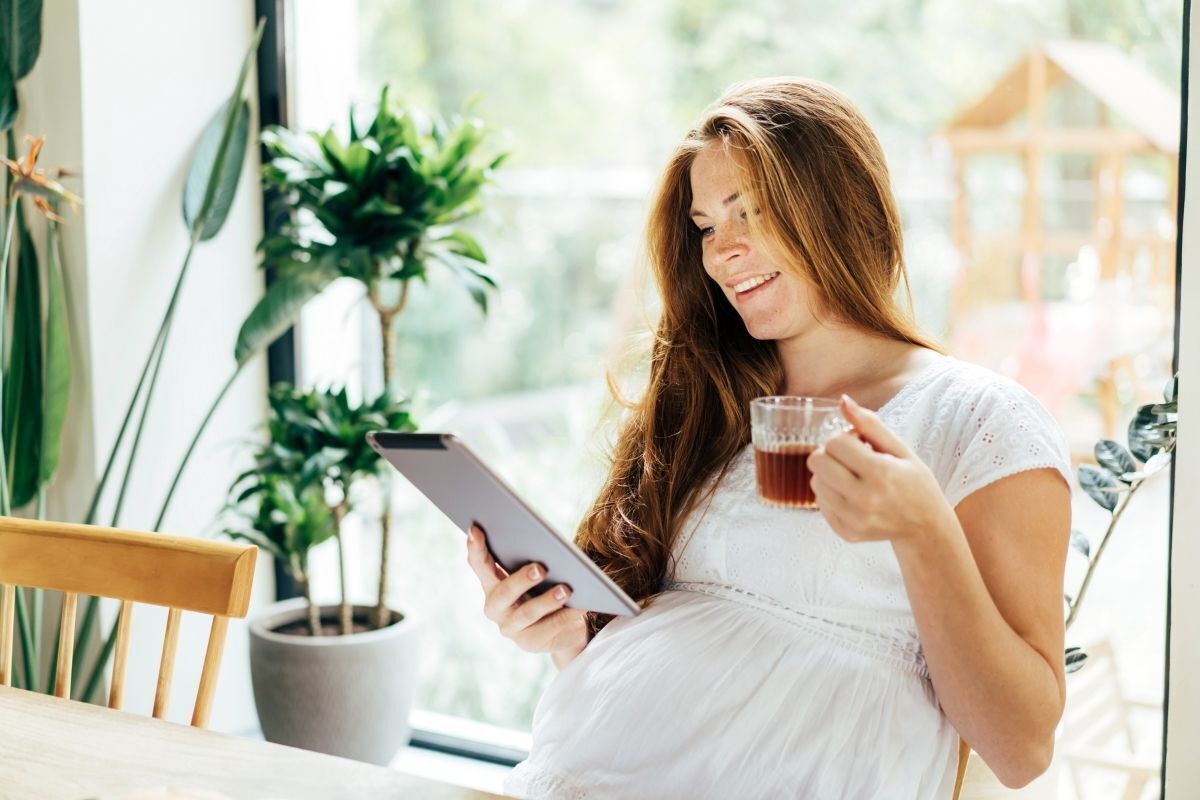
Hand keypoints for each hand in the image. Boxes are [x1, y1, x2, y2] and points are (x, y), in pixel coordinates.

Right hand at [465, 524, 588, 661]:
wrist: (561, 628)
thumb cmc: (546, 589)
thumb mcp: (535, 573)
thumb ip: (530, 560)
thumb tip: (545, 545)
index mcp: (492, 584)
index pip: (479, 564)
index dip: (475, 547)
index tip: (476, 528)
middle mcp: (495, 607)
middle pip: (504, 592)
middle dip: (521, 579)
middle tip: (540, 568)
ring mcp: (511, 628)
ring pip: (528, 613)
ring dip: (548, 600)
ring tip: (567, 589)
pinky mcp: (530, 643)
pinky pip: (550, 628)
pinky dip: (568, 614)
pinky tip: (583, 604)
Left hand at [807, 394, 952, 545]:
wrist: (926, 527)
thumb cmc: (915, 483)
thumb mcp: (900, 449)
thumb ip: (870, 424)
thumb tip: (843, 400)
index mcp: (880, 473)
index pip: (834, 442)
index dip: (845, 437)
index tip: (860, 444)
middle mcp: (864, 499)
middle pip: (817, 461)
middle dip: (831, 454)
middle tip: (851, 459)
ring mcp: (853, 519)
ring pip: (815, 482)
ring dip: (829, 474)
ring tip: (853, 478)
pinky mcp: (846, 532)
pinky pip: (820, 503)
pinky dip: (831, 494)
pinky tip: (852, 495)